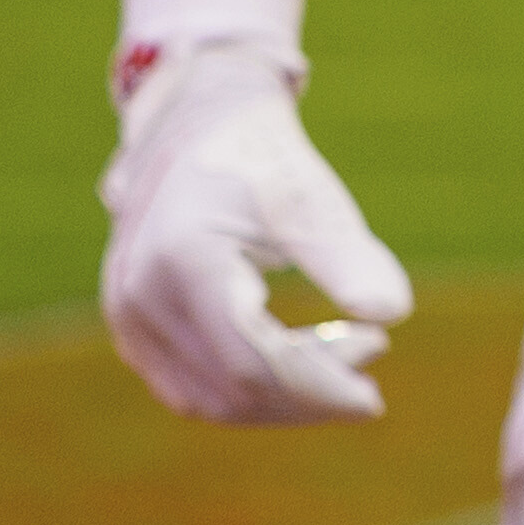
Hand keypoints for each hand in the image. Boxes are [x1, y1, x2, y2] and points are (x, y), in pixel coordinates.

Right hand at [99, 34, 416, 424]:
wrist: (195, 126)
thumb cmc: (261, 158)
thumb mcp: (310, 198)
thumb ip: (347, 256)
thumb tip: (395, 313)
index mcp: (183, 262)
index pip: (253, 360)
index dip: (318, 388)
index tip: (374, 398)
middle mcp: (140, 299)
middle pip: (231, 389)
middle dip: (307, 394)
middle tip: (373, 357)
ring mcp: (128, 319)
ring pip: (208, 398)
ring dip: (282, 398)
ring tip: (350, 351)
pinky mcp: (134, 330)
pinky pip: (193, 385)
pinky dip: (251, 386)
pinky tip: (306, 356)